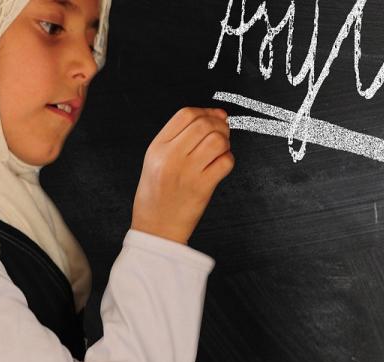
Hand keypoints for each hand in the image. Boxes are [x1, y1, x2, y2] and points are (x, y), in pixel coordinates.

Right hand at [131, 107, 234, 243]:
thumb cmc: (157, 193)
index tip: (214, 117)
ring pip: (217, 141)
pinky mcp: (202, 188)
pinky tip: (220, 165)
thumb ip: (180, 137)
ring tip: (220, 150)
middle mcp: (170, 157)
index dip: (205, 112)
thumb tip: (217, 115)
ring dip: (225, 142)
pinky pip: (225, 163)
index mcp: (157, 147)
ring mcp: (187, 173)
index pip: (185, 114)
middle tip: (222, 133)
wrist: (156, 228)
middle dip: (219, 125)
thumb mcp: (155, 159)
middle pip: (203, 124)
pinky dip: (228, 160)